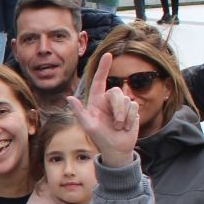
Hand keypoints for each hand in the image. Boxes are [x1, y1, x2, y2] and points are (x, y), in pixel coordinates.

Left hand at [68, 52, 138, 166]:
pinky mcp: (132, 109)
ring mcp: (121, 104)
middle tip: (116, 124)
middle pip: (117, 92)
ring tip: (119, 128)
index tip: (108, 55)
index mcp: (96, 101)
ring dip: (124, 117)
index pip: (99, 81)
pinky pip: (134, 106)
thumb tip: (69, 98)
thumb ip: (79, 112)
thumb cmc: (100, 138)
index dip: (103, 68)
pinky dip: (131, 119)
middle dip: (118, 109)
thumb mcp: (88, 126)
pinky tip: (126, 127)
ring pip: (127, 100)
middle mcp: (108, 100)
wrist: (116, 149)